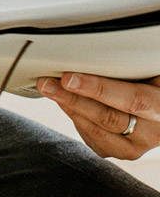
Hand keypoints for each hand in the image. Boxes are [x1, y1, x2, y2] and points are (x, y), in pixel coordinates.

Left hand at [37, 72, 159, 158]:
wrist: (159, 108)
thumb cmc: (153, 82)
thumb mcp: (151, 70)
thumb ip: (134, 64)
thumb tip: (104, 45)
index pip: (132, 100)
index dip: (99, 89)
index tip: (70, 78)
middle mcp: (152, 132)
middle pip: (108, 118)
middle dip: (73, 99)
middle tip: (48, 83)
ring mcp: (136, 146)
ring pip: (97, 132)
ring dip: (69, 108)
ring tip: (49, 89)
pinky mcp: (120, 151)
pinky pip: (93, 139)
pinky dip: (75, 119)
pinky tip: (64, 102)